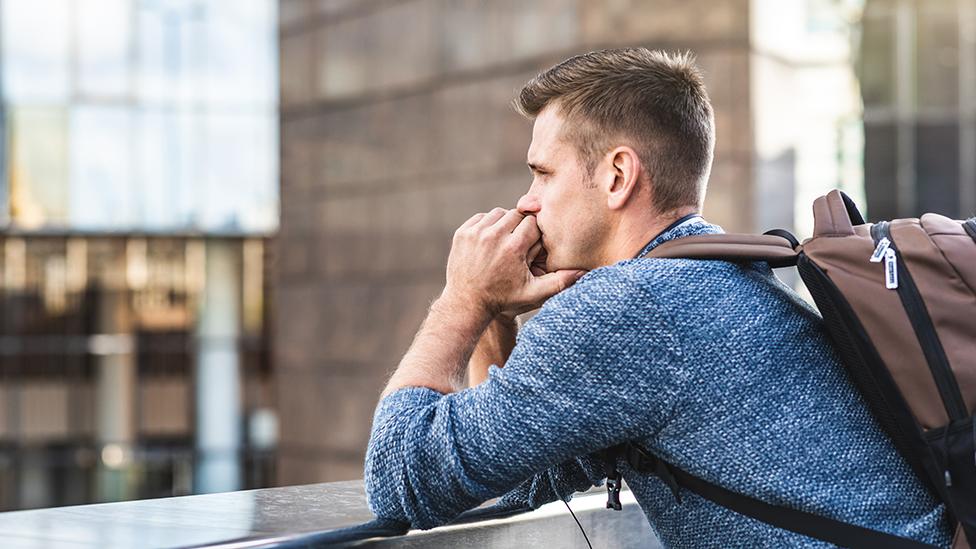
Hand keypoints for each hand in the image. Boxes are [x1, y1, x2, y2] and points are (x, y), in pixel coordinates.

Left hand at [444, 208, 586, 317]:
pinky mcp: (462, 233)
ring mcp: (475, 234)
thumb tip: (584, 272)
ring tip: (506, 241)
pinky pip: (482, 218)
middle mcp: (493, 237)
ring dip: (505, 223)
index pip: (532, 223)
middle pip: (517, 215)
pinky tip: (491, 241)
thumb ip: (559, 282)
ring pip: (499, 213)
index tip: (531, 246)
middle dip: (521, 226)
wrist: (466, 303)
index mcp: (513, 248)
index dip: (534, 233)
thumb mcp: (533, 293)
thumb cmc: (503, 299)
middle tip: (519, 243)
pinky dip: (488, 225)